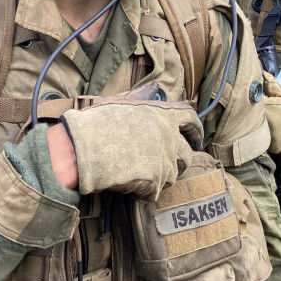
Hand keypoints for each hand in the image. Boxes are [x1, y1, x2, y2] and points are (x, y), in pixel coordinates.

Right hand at [61, 100, 203, 198]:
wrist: (84, 149)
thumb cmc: (98, 123)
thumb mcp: (123, 103)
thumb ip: (142, 97)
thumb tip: (154, 88)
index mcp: (163, 115)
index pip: (191, 120)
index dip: (195, 130)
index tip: (196, 138)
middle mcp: (169, 137)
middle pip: (186, 153)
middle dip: (179, 160)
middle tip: (166, 163)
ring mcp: (164, 161)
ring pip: (173, 175)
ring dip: (162, 177)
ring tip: (143, 175)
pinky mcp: (155, 183)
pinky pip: (155, 192)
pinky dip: (145, 192)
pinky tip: (131, 186)